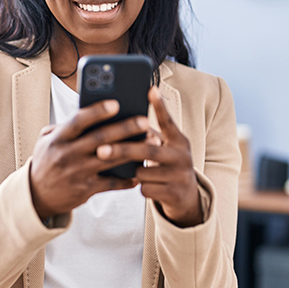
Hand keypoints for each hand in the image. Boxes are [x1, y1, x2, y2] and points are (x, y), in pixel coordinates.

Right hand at [28, 99, 150, 218]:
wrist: (37, 195)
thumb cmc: (46, 160)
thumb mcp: (46, 140)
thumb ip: (65, 125)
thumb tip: (91, 110)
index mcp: (58, 139)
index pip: (78, 121)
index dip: (97, 112)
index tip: (116, 103)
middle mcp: (68, 155)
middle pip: (100, 139)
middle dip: (124, 129)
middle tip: (144, 120)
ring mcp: (78, 173)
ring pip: (110, 160)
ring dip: (133, 151)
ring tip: (151, 142)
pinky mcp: (86, 190)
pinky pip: (111, 184)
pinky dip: (127, 179)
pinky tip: (140, 172)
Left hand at [99, 87, 201, 226]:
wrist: (187, 197)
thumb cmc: (168, 166)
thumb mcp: (166, 150)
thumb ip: (151, 138)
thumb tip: (125, 123)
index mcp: (179, 141)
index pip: (168, 121)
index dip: (160, 106)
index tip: (151, 90)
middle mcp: (183, 156)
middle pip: (147, 150)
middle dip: (122, 150)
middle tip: (101, 150)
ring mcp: (180, 175)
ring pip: (142, 172)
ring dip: (136, 173)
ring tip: (146, 173)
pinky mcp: (174, 193)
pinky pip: (145, 189)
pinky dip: (143, 188)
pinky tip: (153, 187)